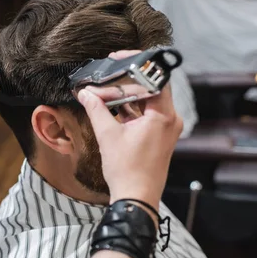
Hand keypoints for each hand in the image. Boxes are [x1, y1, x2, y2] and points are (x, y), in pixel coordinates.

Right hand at [77, 50, 182, 210]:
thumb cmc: (127, 170)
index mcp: (163, 115)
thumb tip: (85, 93)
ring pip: (150, 101)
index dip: (137, 64)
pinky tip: (115, 110)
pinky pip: (149, 114)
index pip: (155, 77)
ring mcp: (167, 129)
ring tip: (108, 93)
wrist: (137, 198)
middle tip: (110, 73)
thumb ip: (96, 109)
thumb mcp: (107, 135)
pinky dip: (133, 109)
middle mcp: (171, 120)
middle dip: (130, 80)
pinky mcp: (161, 136)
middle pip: (153, 87)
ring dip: (130, 96)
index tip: (119, 59)